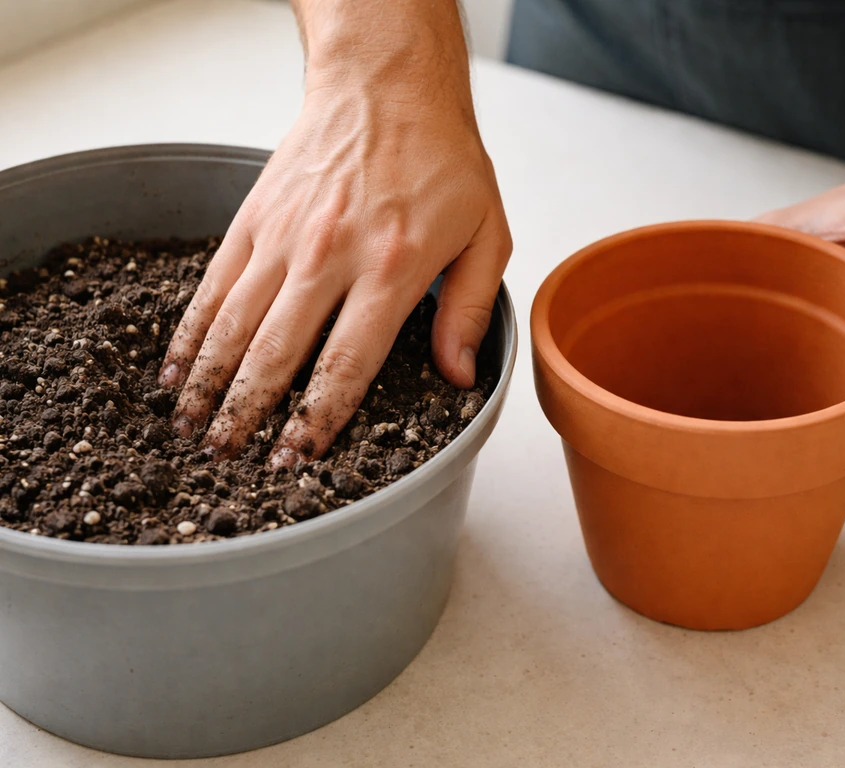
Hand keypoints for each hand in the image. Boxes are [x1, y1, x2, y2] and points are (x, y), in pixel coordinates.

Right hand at [159, 67, 510, 465]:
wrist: (388, 85)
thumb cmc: (443, 161)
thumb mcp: (487, 234)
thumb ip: (470, 310)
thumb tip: (457, 378)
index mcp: (391, 269)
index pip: (345, 364)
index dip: (316, 420)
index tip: (294, 460)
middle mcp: (329, 256)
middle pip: (277, 354)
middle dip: (247, 416)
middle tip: (225, 461)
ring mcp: (284, 236)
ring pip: (234, 325)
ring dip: (208, 382)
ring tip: (189, 429)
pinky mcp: (253, 217)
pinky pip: (213, 285)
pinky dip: (191, 330)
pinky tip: (175, 367)